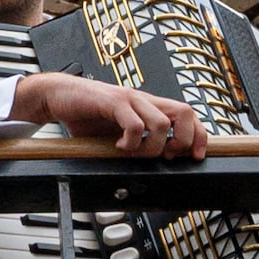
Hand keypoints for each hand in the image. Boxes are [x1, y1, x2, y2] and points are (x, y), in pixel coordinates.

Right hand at [14, 70, 204, 159]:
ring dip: (152, 147)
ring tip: (135, 152)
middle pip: (185, 112)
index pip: (188, 115)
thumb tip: (157, 163)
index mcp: (149, 106)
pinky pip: (134, 124)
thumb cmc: (88, 114)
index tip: (197, 156)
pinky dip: (131, 142)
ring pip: (162, 123)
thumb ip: (138, 141)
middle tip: (166, 156)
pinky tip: (119, 147)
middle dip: (183, 141)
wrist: (58, 96)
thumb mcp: (119, 131)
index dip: (199, 136)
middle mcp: (144, 100)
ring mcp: (129, 99)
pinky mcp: (112, 101)